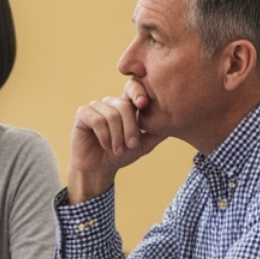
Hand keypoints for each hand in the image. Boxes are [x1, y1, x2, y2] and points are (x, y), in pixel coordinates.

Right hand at [66, 83, 167, 203]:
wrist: (99, 168)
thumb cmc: (120, 155)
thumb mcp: (143, 145)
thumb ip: (156, 133)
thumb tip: (175, 123)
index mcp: (126, 106)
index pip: (133, 89)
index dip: (138, 91)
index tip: (143, 103)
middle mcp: (111, 103)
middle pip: (124, 105)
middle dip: (130, 128)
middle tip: (132, 146)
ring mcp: (96, 107)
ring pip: (111, 114)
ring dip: (117, 136)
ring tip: (117, 150)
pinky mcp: (83, 114)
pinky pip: (97, 120)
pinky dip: (104, 135)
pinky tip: (105, 144)